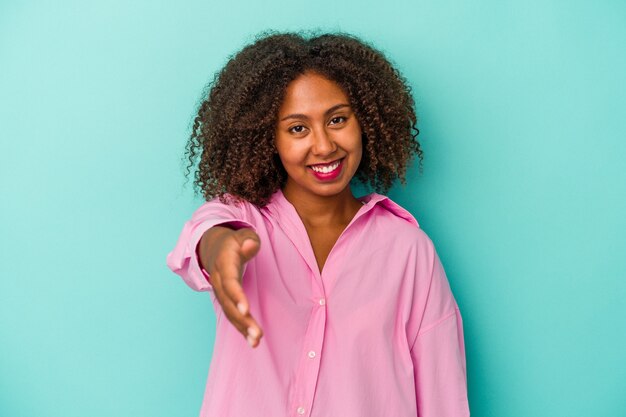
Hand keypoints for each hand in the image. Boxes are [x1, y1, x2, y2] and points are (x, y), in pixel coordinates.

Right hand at [202, 227, 263, 347]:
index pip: (230, 282)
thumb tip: (250, 245)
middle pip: (229, 303)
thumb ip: (248, 240)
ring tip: (256, 342)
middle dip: (242, 320)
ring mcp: (220, 293)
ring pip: (230, 313)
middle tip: (257, 335)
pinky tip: (253, 342)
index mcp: (223, 265)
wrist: (213, 249)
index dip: (236, 296)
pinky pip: (232, 316)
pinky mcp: (225, 301)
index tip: (246, 310)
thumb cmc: (233, 243)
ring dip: (243, 329)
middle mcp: (219, 282)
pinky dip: (242, 329)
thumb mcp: (241, 236)